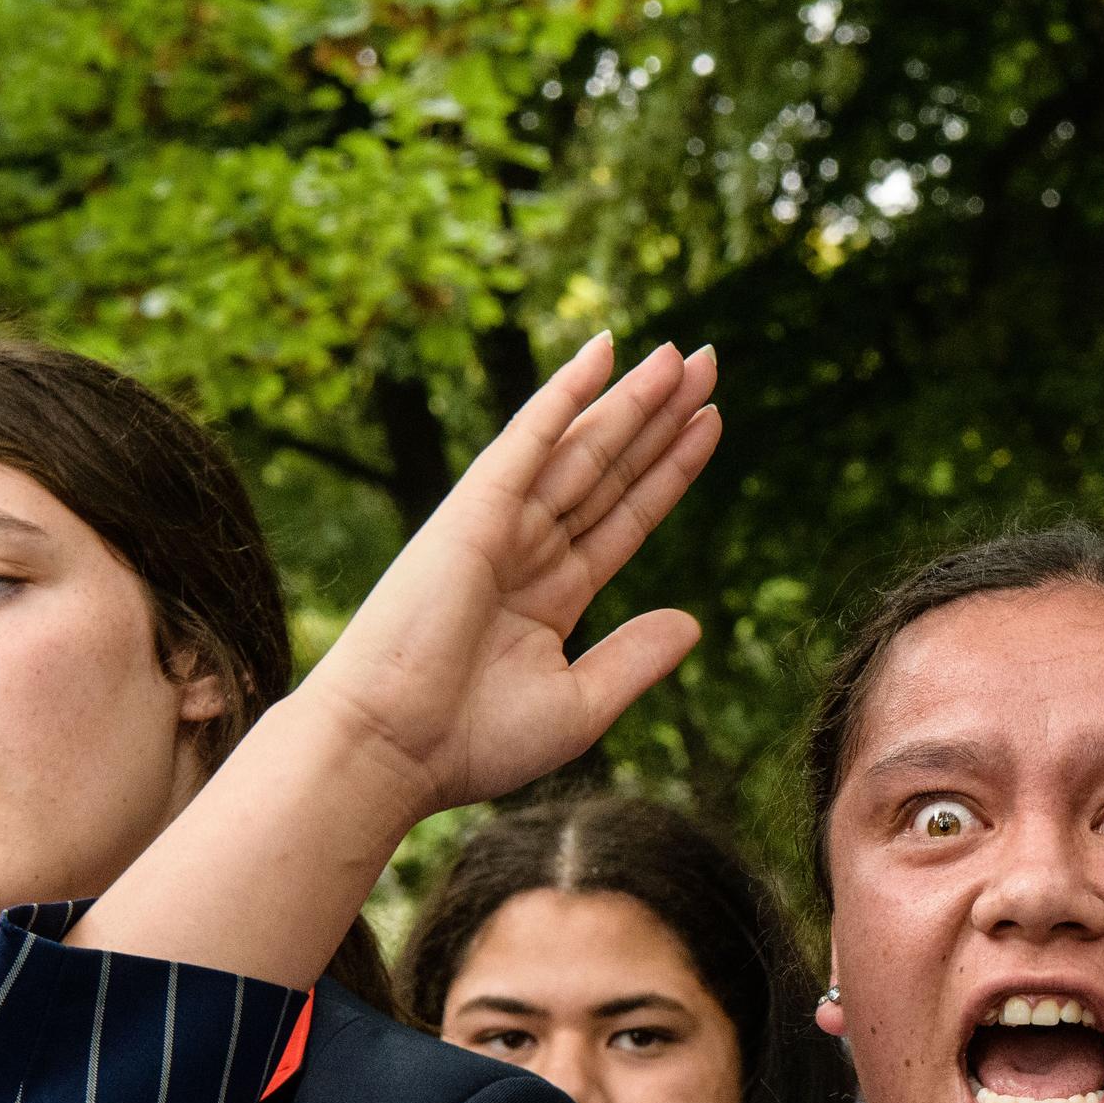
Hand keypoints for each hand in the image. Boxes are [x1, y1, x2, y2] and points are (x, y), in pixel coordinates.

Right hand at [313, 334, 722, 818]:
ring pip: (582, 448)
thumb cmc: (470, 742)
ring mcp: (500, 526)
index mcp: (550, 596)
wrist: (392, 749)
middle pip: (610, 469)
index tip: (711, 424)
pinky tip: (605, 353)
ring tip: (684, 355)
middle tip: (709, 362)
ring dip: (632, 399)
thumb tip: (693, 623)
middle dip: (661, 417)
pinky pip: (530, 441)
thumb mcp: (578, 705)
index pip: (624, 517)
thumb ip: (635, 660)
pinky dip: (565, 395)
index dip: (668, 471)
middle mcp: (527, 551)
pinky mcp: (473, 512)